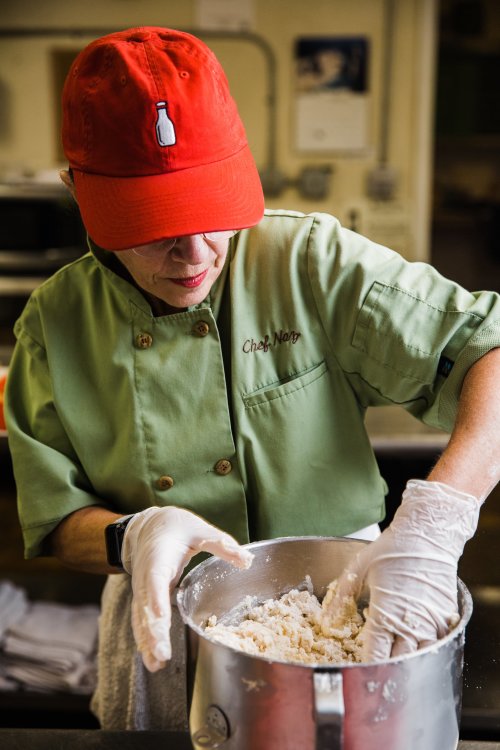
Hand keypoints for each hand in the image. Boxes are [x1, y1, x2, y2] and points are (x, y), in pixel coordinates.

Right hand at [121, 506, 252, 671]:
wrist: (148, 525)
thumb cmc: (175, 526)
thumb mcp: (199, 529)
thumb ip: (221, 544)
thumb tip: (247, 560)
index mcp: (159, 557)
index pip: (155, 580)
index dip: (156, 599)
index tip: (160, 616)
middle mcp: (146, 576)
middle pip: (147, 607)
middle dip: (153, 632)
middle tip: (162, 655)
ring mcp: (142, 589)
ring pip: (141, 618)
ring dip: (148, 642)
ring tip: (156, 665)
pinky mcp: (144, 597)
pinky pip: (141, 620)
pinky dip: (145, 638)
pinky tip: (151, 658)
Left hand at [323, 480, 480, 660]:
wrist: (428, 535)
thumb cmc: (392, 549)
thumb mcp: (358, 567)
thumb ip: (341, 595)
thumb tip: (325, 619)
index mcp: (385, 612)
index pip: (375, 656)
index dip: (366, 667)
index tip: (357, 669)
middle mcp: (410, 623)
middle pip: (399, 664)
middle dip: (386, 671)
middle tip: (374, 670)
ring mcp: (431, 624)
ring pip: (421, 660)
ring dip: (407, 663)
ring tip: (394, 661)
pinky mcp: (446, 620)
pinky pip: (437, 646)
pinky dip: (425, 651)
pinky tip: (414, 645)